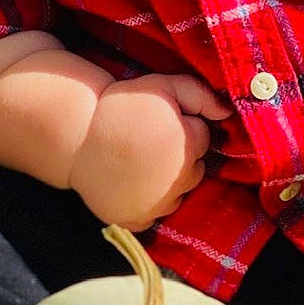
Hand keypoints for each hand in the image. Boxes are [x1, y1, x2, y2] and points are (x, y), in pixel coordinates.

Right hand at [68, 72, 231, 230]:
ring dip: (168, 182)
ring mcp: (157, 204)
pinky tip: (131, 184)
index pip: (203, 138)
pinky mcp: (136, 220)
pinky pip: (154, 216)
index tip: (161, 122)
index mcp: (187, 144)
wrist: (77, 135)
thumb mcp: (161, 85)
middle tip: (151, 143)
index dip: (184, 127)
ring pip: (178, 195)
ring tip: (141, 163)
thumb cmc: (121, 106)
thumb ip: (199, 94)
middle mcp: (177, 178)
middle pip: (196, 170)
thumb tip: (227, 112)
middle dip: (181, 156)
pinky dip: (147, 204)